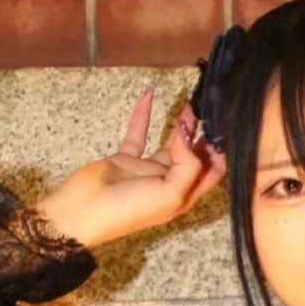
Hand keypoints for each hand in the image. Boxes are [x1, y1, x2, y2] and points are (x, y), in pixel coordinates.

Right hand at [32, 88, 226, 249]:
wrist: (82, 211)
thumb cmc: (128, 210)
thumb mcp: (169, 195)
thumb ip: (188, 167)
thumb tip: (189, 139)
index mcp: (185, 195)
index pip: (212, 172)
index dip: (220, 151)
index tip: (223, 126)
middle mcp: (170, 182)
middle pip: (195, 155)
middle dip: (205, 134)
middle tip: (212, 108)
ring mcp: (148, 169)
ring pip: (170, 142)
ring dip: (181, 122)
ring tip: (191, 102)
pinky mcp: (126, 158)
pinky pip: (138, 133)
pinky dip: (143, 115)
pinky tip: (149, 94)